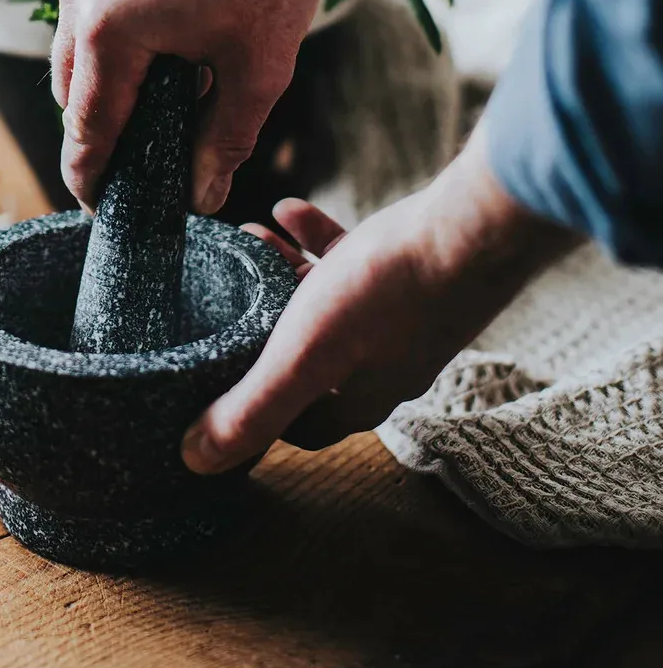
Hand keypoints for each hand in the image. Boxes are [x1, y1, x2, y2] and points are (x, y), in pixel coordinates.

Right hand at [51, 0, 337, 212]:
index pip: (86, 130)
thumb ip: (224, 139)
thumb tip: (202, 197)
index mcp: (107, 34)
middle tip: (137, 171)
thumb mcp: (258, 65)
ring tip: (155, 111)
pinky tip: (165, 46)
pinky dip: (113, 39)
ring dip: (105, 84)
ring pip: (77, 48)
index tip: (103, 215)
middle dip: (97, 134)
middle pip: (71, 93)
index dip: (93, 179)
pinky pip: (92, 6)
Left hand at [181, 126, 578, 472]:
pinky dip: (315, 239)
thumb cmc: (388, 295)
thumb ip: (253, 407)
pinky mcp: (410, 272)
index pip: (300, 427)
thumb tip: (196, 458)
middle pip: (308, 358)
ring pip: (326, 303)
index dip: (259, 413)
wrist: (471, 231)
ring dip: (282, 275)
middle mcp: (383, 365)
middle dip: (262, 327)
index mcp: (357, 398)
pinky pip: (352, 260)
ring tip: (246, 240)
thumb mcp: (304, 354)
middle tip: (223, 293)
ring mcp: (400, 318)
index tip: (219, 382)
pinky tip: (288, 209)